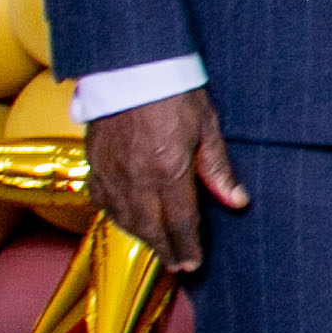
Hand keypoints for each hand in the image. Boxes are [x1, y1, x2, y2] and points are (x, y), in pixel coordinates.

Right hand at [89, 87, 247, 274]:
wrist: (129, 66)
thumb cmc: (174, 92)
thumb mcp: (207, 127)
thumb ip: (218, 168)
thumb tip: (237, 201)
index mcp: (168, 171)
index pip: (180, 222)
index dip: (188, 246)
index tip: (194, 264)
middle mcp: (136, 178)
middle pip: (150, 227)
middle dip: (166, 250)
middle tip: (179, 266)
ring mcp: (111, 171)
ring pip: (124, 217)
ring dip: (142, 236)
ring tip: (158, 247)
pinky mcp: (94, 161)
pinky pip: (101, 199)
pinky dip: (114, 215)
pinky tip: (125, 220)